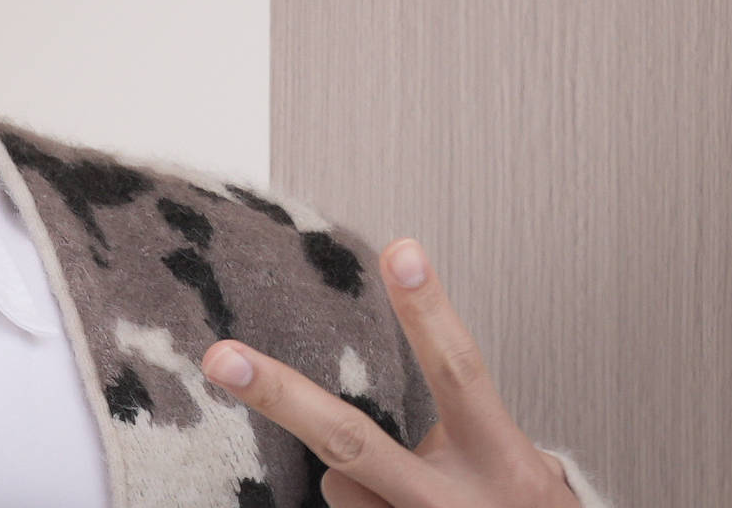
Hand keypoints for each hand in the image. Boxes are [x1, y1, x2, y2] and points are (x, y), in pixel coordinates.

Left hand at [198, 238, 576, 507]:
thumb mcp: (510, 462)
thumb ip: (456, 426)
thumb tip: (376, 392)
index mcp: (501, 458)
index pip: (460, 369)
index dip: (428, 311)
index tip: (400, 248)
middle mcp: (455, 503)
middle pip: (352, 441)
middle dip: (280, 397)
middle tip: (221, 357)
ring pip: (339, 483)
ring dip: (358, 481)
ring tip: (408, 497)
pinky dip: (364, 504)